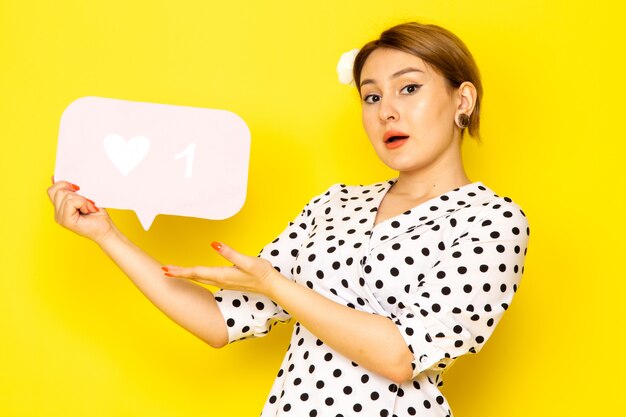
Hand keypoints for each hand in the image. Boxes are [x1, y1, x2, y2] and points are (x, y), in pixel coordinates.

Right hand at [47, 178, 113, 242]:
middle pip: (58, 190)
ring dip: (82, 199)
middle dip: (76, 193)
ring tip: (89, 208)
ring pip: (65, 195)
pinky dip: (83, 203)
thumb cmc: (98, 215)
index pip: (52, 190)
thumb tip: (56, 177)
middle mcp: (57, 213)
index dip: (63, 184)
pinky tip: (88, 211)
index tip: (78, 188)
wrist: (106, 229)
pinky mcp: (66, 221)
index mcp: (60, 207)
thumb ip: (72, 190)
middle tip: (87, 202)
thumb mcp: (84, 198)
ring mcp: (60, 218)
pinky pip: (70, 202)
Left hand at [162, 242, 278, 294]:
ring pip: (199, 278)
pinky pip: (205, 279)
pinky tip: (193, 273)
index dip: (180, 271)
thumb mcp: (247, 260)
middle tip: (163, 271)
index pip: (196, 272)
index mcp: (222, 275)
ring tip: (173, 271)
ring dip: (185, 274)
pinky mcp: (226, 281)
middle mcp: (220, 280)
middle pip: (194, 276)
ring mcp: (223, 282)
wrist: (271, 286)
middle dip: (178, 274)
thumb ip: (230, 253)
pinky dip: (195, 275)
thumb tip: (214, 244)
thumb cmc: (261, 272)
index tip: (166, 270)